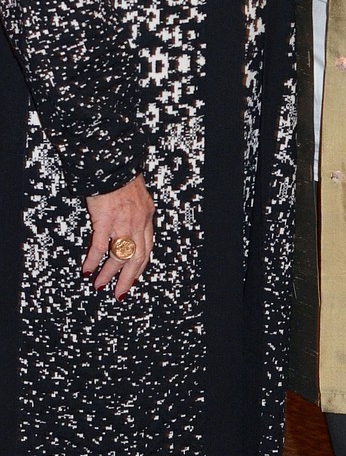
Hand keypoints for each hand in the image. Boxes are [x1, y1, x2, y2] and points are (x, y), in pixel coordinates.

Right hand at [82, 173, 154, 298]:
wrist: (114, 163)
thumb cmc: (122, 175)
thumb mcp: (137, 195)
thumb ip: (135, 212)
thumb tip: (127, 224)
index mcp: (147, 216)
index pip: (147, 247)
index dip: (140, 265)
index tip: (134, 277)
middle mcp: (139, 222)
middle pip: (137, 257)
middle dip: (128, 278)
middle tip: (119, 292)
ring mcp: (123, 222)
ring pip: (119, 256)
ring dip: (109, 273)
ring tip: (99, 284)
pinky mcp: (106, 220)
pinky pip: (100, 246)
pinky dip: (93, 260)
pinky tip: (86, 268)